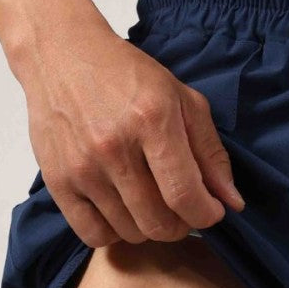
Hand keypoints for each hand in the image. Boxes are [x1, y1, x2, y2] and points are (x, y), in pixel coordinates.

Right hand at [21, 22, 243, 247]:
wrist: (59, 52)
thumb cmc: (126, 76)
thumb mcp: (181, 100)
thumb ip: (210, 152)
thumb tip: (232, 202)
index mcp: (152, 121)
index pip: (186, 196)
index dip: (207, 214)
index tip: (211, 210)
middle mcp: (114, 147)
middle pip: (159, 223)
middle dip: (181, 225)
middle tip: (181, 207)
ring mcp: (82, 167)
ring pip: (130, 233)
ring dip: (148, 227)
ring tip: (149, 202)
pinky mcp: (56, 181)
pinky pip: (93, 235)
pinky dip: (113, 232)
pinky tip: (119, 211)